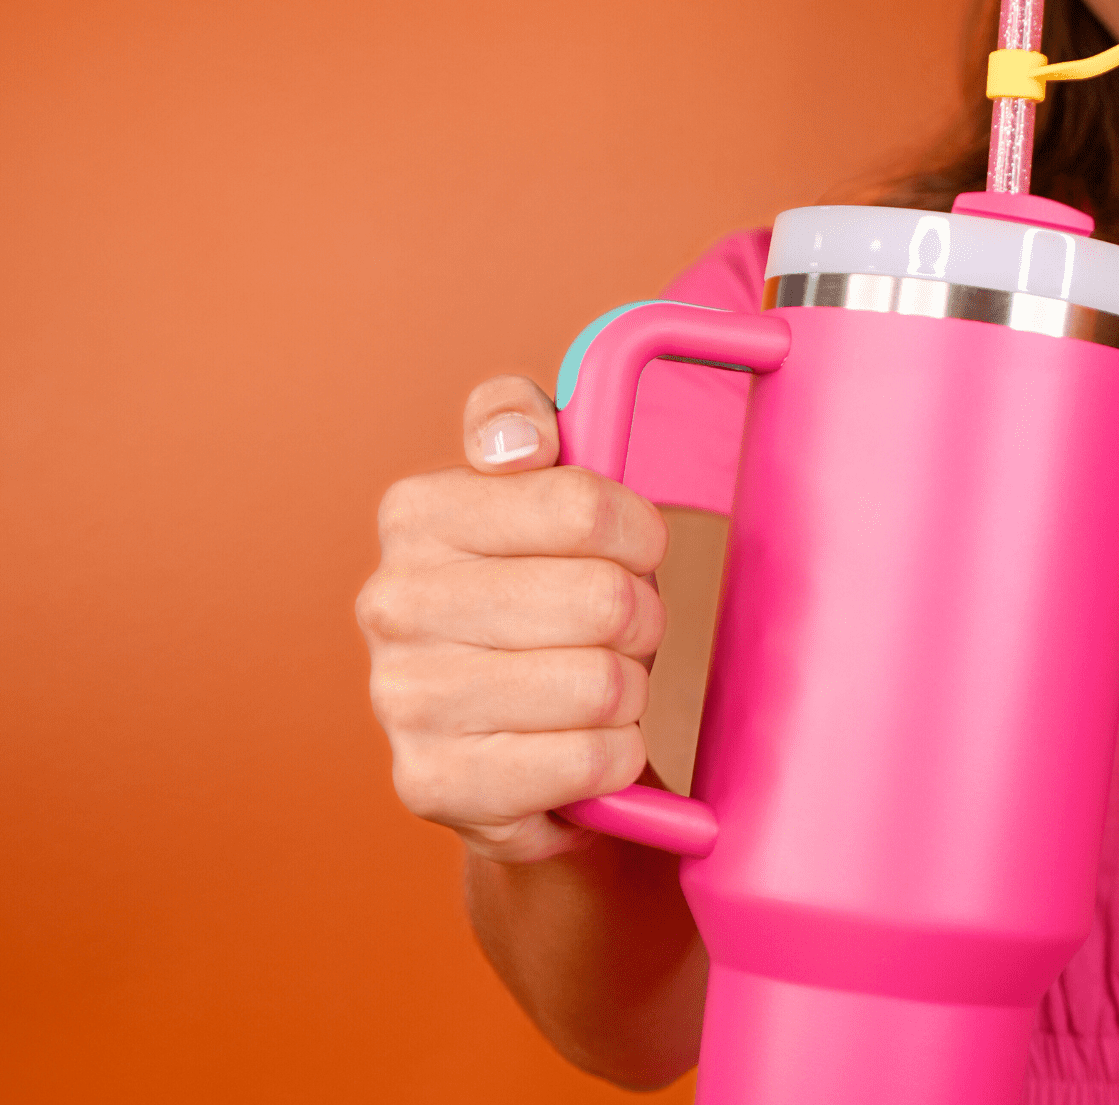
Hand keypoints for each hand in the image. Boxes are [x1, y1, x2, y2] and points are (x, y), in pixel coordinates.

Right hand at [357, 377, 667, 862]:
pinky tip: (579, 746)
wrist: (518, 742)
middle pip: (603, 598)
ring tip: (594, 688)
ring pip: (602, 682)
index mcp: (417, 512)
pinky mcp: (432, 785)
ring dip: (628, 690)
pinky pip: (590, 759)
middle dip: (639, 618)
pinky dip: (614, 756)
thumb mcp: (542, 490)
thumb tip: (520, 445)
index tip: (627, 547)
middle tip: (614, 630)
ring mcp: (402, 699)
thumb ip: (521, 422)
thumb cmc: (548, 595)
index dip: (637, 532)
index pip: (585, 505)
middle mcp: (391, 601)